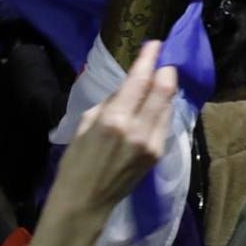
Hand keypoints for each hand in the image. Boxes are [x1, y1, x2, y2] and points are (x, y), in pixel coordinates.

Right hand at [41, 40, 178, 222]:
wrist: (86, 202)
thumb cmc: (75, 163)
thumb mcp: (85, 125)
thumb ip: (110, 104)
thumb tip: (128, 89)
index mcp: (115, 120)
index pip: (140, 80)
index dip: (149, 58)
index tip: (155, 44)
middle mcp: (139, 129)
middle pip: (164, 90)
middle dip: (166, 69)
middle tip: (163, 59)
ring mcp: (153, 143)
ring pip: (169, 105)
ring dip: (167, 88)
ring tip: (161, 78)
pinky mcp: (158, 154)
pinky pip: (166, 123)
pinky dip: (164, 108)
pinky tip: (157, 104)